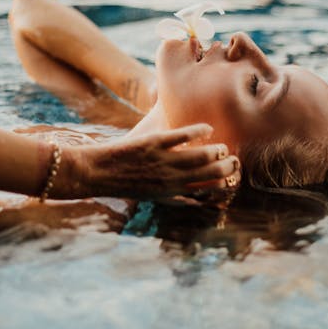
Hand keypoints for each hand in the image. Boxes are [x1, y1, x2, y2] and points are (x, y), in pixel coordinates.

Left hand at [55, 124, 240, 199]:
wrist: (94, 173)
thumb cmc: (123, 184)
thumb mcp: (152, 195)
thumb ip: (174, 195)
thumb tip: (193, 199)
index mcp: (171, 191)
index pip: (206, 189)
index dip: (223, 183)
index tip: (232, 175)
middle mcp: (170, 178)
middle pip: (209, 173)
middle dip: (226, 167)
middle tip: (234, 159)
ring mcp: (162, 161)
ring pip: (201, 156)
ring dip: (216, 151)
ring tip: (222, 145)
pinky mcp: (153, 144)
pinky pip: (182, 136)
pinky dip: (198, 131)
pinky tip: (206, 128)